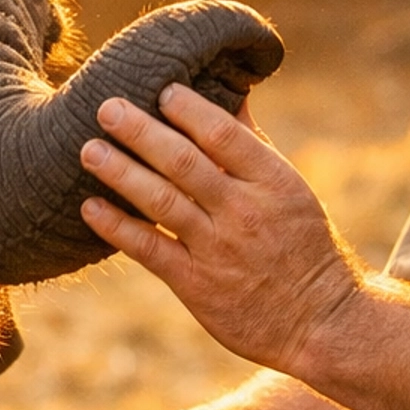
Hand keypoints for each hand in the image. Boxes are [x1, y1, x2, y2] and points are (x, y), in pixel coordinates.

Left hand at [78, 85, 360, 375]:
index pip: (224, 134)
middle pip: (183, 162)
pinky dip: (118, 228)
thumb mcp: (289, 190)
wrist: (320, 321)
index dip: (188, 108)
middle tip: (106, 108)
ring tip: (89, 150)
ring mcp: (219, 249)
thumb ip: (252, 145)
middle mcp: (244, 211)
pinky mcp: (197, 285)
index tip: (160, 89)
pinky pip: (150, 250)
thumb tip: (231, 92)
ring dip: (121, 173)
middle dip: (140, 132)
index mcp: (273, 180)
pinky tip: (90, 208)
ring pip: (162, 201)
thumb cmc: (303, 245)